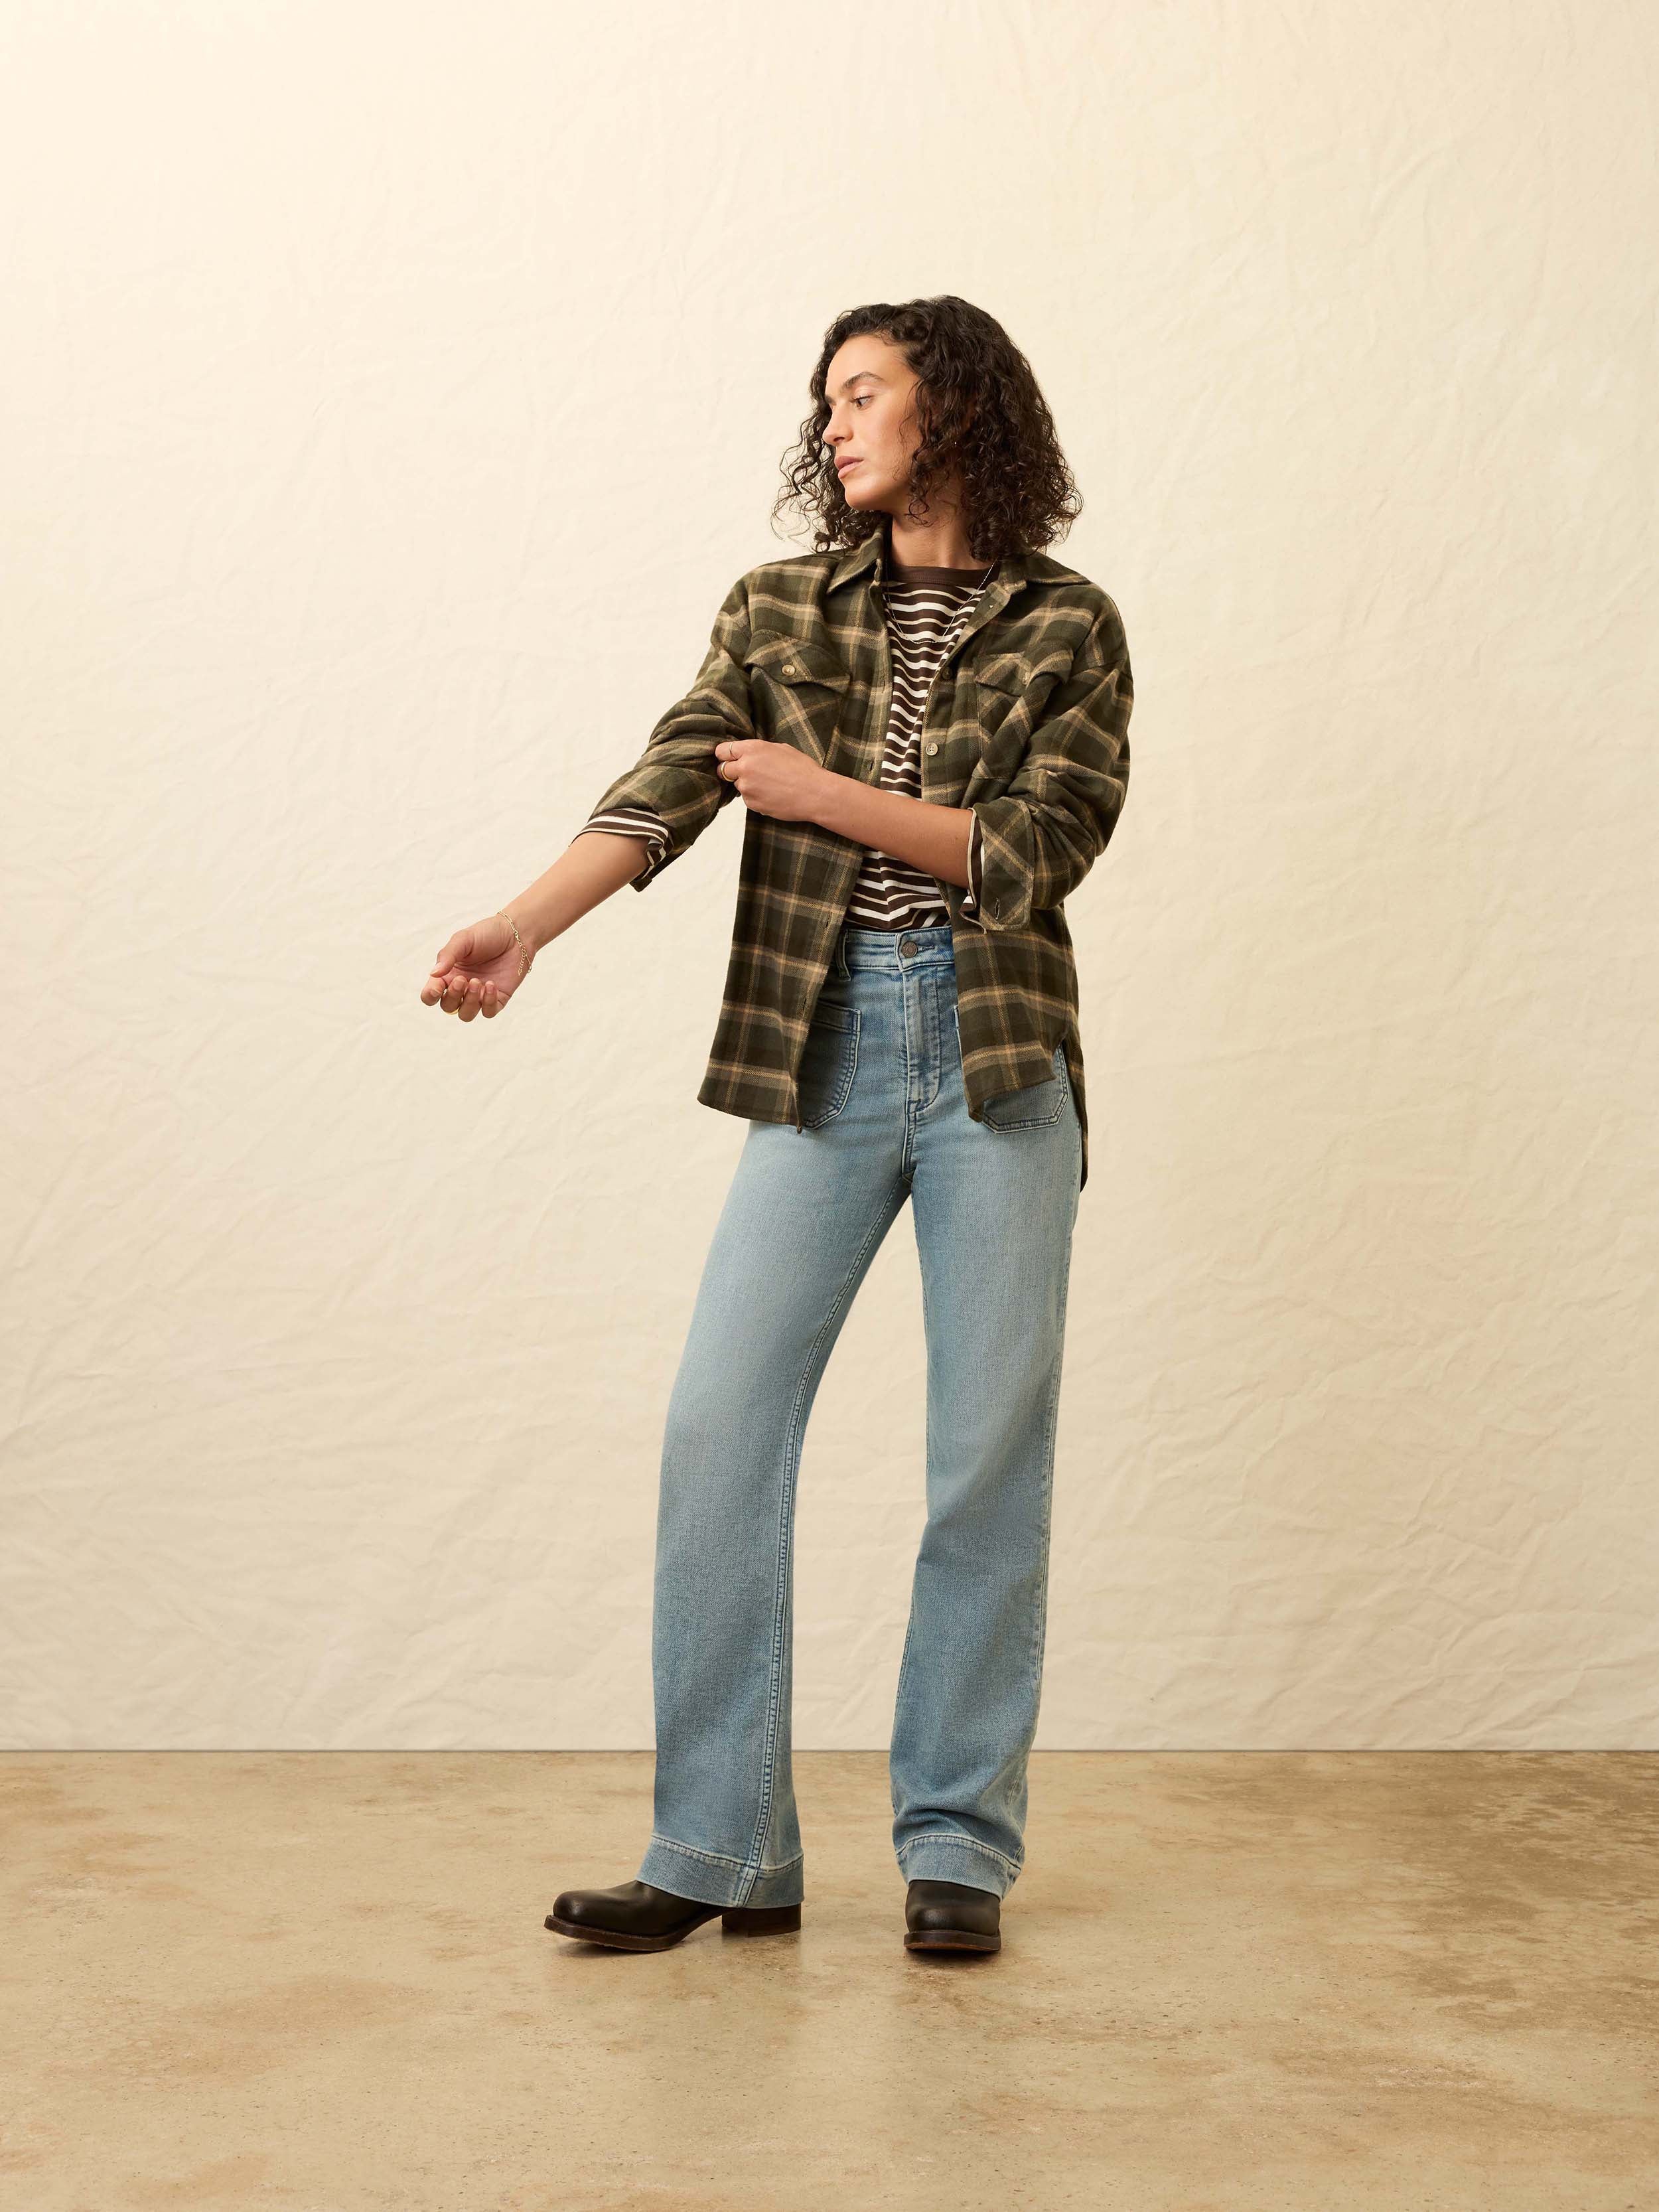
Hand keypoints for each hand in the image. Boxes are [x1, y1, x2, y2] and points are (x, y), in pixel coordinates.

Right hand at [420, 912, 531, 1020]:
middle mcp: (461, 987)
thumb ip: (447, 956)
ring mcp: (479, 995)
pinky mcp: (498, 998)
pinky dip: (488, 1002)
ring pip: (466, 1014)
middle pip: (448, 1007)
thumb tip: (433, 974)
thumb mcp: (463, 940)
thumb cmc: (486, 934)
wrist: (515, 934)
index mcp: (448, 974)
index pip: (430, 994)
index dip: (430, 996)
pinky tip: (491, 984)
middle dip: (453, 996)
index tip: (437, 988)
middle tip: (463, 979)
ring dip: (469, 1002)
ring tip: (477, 982)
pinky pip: (488, 1012)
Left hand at [713, 738, 830, 822]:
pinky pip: (748, 799)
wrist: (815, 794)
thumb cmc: (803, 769)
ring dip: (747, 785)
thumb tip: (748, 753)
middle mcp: (744, 767)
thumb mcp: (781, 748)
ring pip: (738, 785)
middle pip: (723, 770)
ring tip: (769, 784)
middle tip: (747, 773)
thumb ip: (759, 750)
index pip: (722, 750)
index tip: (728, 758)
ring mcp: (746, 788)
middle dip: (731, 771)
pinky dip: (756, 797)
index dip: (724, 755)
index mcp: (751, 749)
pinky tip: (772, 794)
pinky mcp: (752, 804)